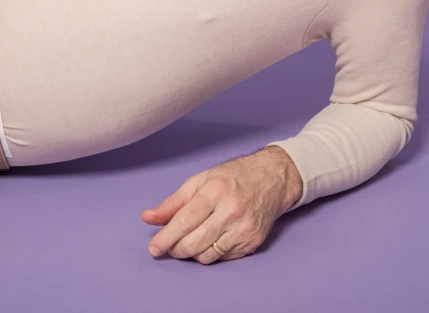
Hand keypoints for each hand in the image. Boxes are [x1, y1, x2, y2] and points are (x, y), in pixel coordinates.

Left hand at [141, 147, 302, 263]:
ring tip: (190, 241)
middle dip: (176, 249)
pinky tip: (210, 240)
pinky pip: (222, 258)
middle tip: (169, 246)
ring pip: (207, 255)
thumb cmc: (235, 176)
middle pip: (194, 243)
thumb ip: (174, 201)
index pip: (184, 221)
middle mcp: (231, 211)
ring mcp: (244, 228)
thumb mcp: (201, 180)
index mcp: (215, 191)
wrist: (273, 178)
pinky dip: (211, 253)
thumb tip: (148, 217)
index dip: (165, 238)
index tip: (154, 248)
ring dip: (192, 253)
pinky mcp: (252, 242)